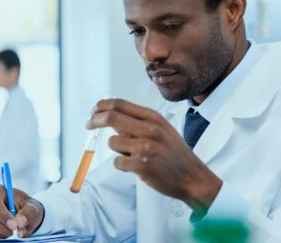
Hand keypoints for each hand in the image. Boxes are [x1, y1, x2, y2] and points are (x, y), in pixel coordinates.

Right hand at [0, 185, 43, 238]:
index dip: (2, 214)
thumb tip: (20, 222)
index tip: (14, 225)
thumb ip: (28, 213)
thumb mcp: (33, 208)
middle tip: (14, 231)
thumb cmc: (28, 208)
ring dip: (1, 231)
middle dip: (0, 225)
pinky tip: (7, 232)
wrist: (26, 217)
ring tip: (13, 231)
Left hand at [87, 98, 221, 216]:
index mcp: (153, 117)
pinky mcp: (142, 165)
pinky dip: (122, 165)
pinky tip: (136, 167)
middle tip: (88, 124)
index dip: (101, 106)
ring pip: (112, 142)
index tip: (93, 111)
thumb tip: (109, 114)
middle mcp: (150, 129)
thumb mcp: (161, 129)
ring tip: (133, 156)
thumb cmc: (174, 153)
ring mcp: (146, 147)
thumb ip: (138, 121)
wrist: (193, 177)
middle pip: (111, 117)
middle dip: (94, 120)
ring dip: (117, 150)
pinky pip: (117, 162)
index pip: (119, 104)